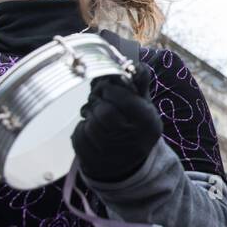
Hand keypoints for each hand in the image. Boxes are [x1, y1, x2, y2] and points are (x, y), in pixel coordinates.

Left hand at [70, 62, 162, 182]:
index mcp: (147, 122)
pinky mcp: (92, 158)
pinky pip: (79, 134)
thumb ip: (138, 82)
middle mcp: (132, 139)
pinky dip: (82, 127)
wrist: (127, 164)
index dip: (111, 89)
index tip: (108, 87)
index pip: (123, 99)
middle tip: (99, 97)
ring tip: (96, 112)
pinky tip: (91, 127)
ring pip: (90, 122)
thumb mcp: (144, 104)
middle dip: (98, 100)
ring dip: (89, 112)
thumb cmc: (135, 126)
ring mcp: (112, 151)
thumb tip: (134, 62)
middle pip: (105, 112)